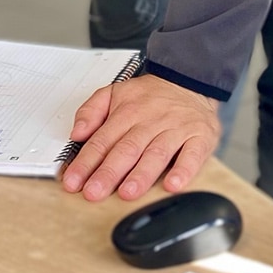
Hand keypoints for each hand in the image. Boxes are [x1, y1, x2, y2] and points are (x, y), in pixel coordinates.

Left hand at [62, 74, 219, 201]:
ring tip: (128, 192)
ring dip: (142, 175)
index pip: (102, 140)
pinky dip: (184, 171)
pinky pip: (193, 155)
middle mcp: (150, 122)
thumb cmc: (151, 95)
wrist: (190, 80)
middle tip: (94, 192)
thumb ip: (91, 110)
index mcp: (127, 112)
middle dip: (109, 173)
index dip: (86, 162)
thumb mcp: (115, 92)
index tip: (73, 182)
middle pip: (127, 149)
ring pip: (156, 154)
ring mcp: (176, 130)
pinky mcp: (199, 137)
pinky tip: (173, 185)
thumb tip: (77, 132)